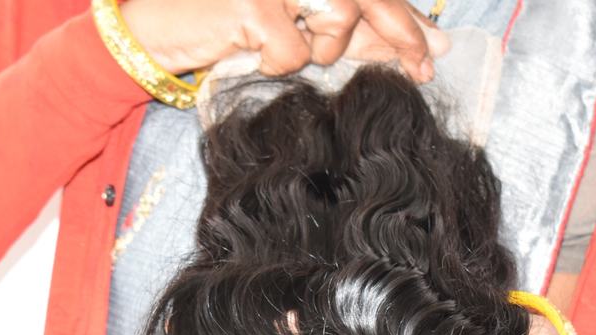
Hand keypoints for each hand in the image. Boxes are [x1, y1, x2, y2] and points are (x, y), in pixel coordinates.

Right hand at [118, 0, 449, 82]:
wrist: (159, 29)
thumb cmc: (231, 27)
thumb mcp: (300, 26)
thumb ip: (354, 31)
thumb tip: (423, 45)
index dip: (405, 18)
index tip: (436, 50)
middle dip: (400, 32)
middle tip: (424, 67)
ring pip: (337, 17)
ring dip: (323, 48)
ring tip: (286, 47)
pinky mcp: (252, 0)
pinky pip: (294, 52)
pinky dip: (279, 65)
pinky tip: (253, 52)